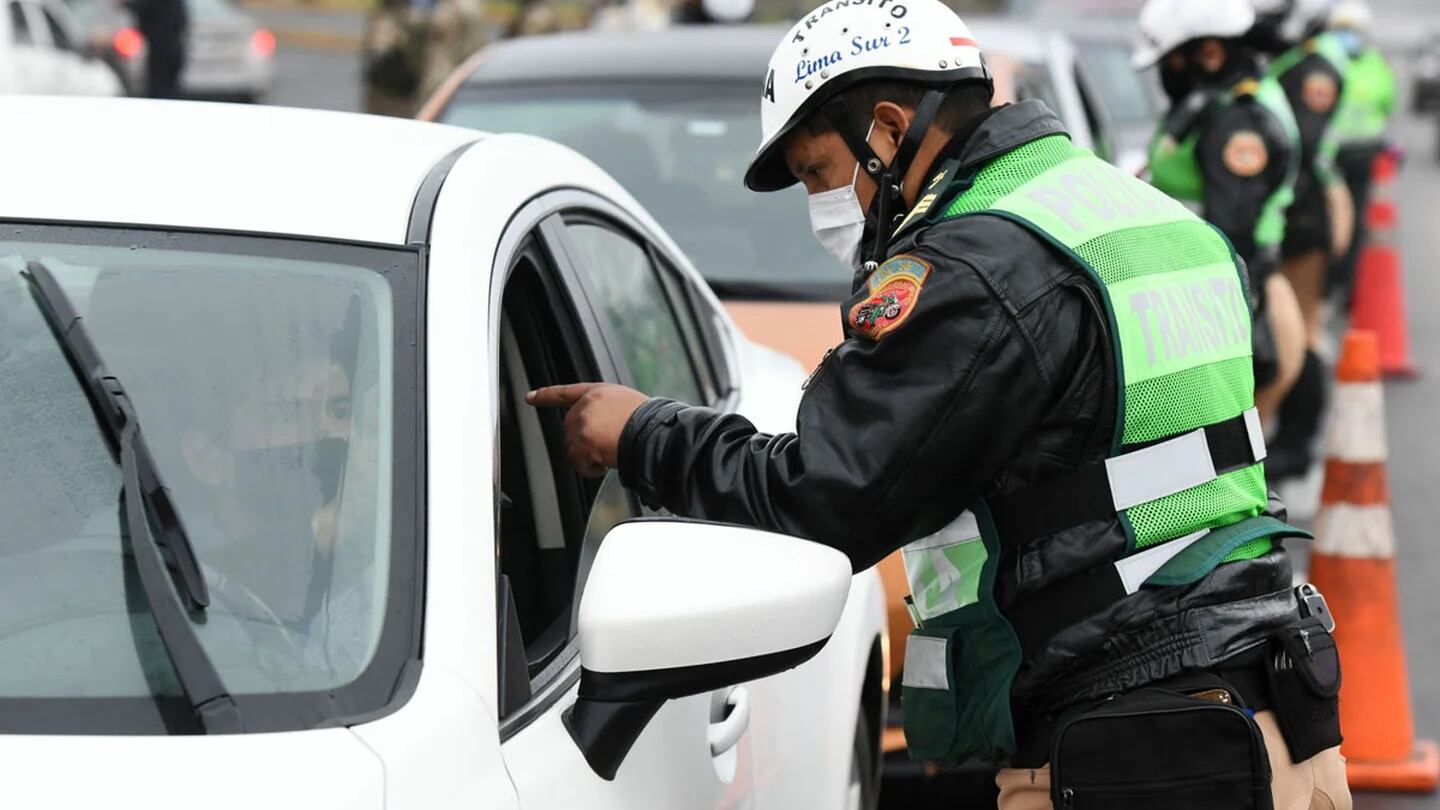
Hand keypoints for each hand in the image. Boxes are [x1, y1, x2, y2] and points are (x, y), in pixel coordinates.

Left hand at [526, 383, 647, 476]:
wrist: (653, 433)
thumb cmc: (649, 423)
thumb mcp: (626, 405)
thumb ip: (606, 410)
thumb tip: (599, 429)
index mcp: (598, 392)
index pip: (565, 392)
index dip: (546, 395)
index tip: (530, 397)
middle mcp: (587, 404)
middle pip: (568, 429)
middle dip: (582, 442)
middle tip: (605, 448)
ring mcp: (583, 422)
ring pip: (572, 448)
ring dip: (588, 456)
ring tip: (610, 454)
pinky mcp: (582, 441)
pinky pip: (577, 462)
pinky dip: (590, 468)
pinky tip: (605, 464)